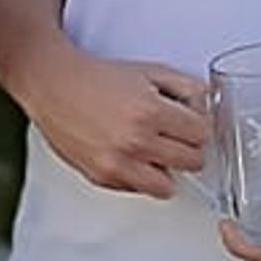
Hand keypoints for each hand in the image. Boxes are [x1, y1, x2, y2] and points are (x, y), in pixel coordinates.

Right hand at [20, 41, 209, 197]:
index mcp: (151, 112)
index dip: (198, 127)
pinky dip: (140, 176)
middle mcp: (136, 141)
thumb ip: (185, 86)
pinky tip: (131, 156)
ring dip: (166, 170)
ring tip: (155, 152)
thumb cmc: (96, 77)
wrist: (53, 85)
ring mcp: (118, 163)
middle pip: (192, 162)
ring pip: (168, 187)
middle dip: (188, 149)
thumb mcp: (148, 71)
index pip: (202, 135)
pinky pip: (138, 189)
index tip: (190, 124)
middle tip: (175, 138)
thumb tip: (207, 103)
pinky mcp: (102, 176)